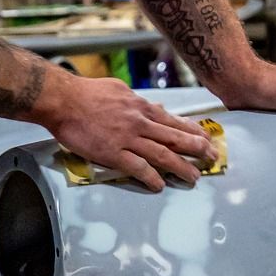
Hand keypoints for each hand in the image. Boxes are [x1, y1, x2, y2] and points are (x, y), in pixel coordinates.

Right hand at [39, 75, 218, 191]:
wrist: (64, 100)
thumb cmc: (86, 93)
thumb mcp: (118, 89)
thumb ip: (137, 101)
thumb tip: (152, 105)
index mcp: (140, 107)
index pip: (173, 120)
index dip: (192, 131)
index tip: (206, 138)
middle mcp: (140, 123)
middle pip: (175, 138)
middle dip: (197, 149)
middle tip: (212, 158)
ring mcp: (128, 139)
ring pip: (162, 155)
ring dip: (181, 167)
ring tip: (194, 177)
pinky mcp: (113, 153)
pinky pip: (138, 168)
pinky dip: (151, 177)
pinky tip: (160, 185)